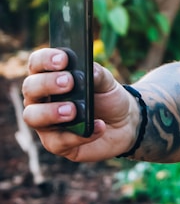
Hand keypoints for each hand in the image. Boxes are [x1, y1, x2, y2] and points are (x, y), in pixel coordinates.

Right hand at [22, 48, 141, 161]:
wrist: (124, 123)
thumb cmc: (107, 97)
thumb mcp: (107, 82)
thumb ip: (97, 74)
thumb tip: (90, 70)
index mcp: (49, 76)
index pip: (37, 63)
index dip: (45, 59)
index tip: (63, 59)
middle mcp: (41, 99)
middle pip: (30, 88)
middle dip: (47, 84)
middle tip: (68, 82)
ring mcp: (46, 122)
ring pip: (32, 117)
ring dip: (50, 112)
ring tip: (73, 110)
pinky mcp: (56, 143)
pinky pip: (58, 141)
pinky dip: (78, 135)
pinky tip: (98, 127)